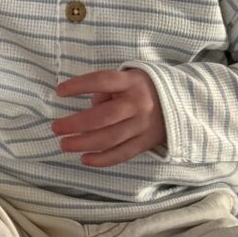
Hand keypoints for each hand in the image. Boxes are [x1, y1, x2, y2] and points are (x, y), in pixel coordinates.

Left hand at [51, 69, 165, 166]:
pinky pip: (122, 154)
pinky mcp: (146, 142)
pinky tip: (85, 159)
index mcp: (131, 82)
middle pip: (103, 117)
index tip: (59, 91)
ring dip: (84, 144)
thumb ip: (107, 89)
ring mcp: (143, 125)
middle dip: (76, 124)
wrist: (182, 101)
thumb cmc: (144, 87)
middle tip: (55, 128)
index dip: (79, 86)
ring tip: (64, 144)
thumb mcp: (128, 77)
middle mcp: (138, 104)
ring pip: (110, 139)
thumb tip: (89, 107)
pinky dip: (102, 159)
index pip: (101, 81)